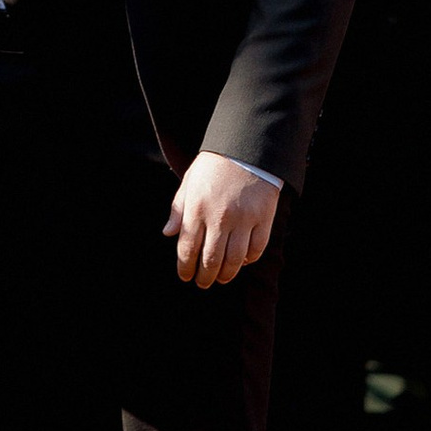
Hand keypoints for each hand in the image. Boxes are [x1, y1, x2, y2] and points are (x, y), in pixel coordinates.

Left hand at [165, 151, 279, 286]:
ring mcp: (243, 219)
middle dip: (204, 277)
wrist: (246, 148)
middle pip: (210, 260)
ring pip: (234, 260)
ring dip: (226, 275)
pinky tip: (242, 262)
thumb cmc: (214, 165)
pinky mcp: (263, 218)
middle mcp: (219, 217)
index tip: (185, 276)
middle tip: (202, 283)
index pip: (187, 248)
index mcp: (197, 208)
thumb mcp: (189, 182)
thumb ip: (178, 209)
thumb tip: (168, 233)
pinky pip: (256, 249)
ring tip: (221, 279)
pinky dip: (249, 260)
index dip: (185, 267)